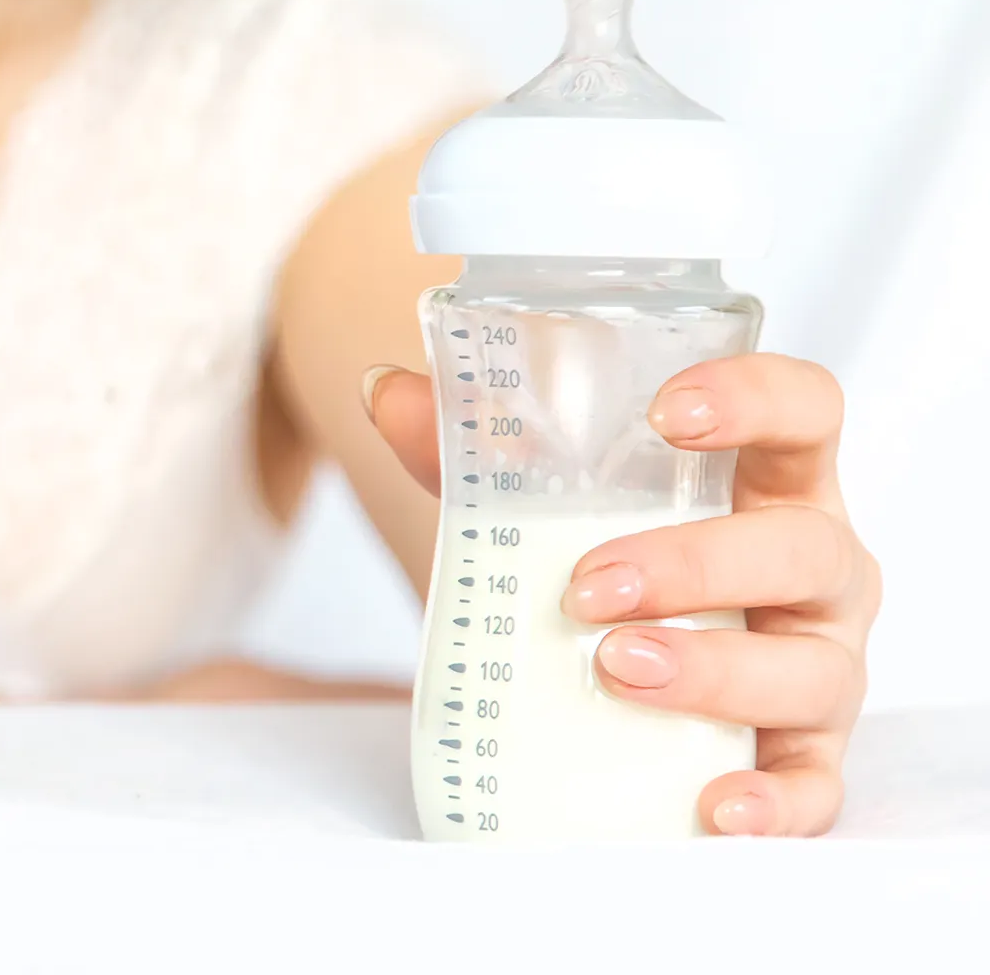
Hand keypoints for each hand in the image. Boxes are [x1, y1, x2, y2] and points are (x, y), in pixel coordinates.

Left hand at [366, 355, 879, 836]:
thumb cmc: (603, 554)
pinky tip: (715, 809)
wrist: (608, 656)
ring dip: (716, 673)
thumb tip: (384, 393)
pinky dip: (774, 804)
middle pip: (802, 550)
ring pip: (810, 670)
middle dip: (695, 566)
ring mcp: (818, 662)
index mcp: (771, 478)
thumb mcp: (538, 497)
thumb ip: (466, 444)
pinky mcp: (803, 754)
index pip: (805, 409)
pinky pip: (812, 787)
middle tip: (587, 589)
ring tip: (615, 669)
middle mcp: (817, 566)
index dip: (755, 398)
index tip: (667, 412)